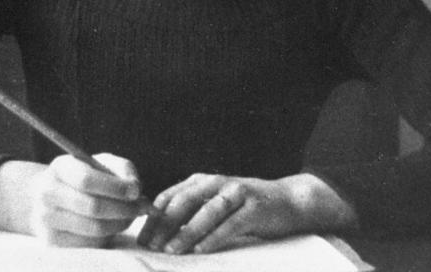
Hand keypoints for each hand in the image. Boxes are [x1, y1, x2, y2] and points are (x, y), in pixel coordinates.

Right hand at [27, 153, 142, 246]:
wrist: (53, 196)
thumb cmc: (84, 177)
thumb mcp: (101, 163)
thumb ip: (122, 169)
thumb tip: (135, 189)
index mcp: (60, 167)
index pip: (86, 180)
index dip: (115, 187)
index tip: (136, 191)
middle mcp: (47, 193)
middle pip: (92, 207)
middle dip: (124, 209)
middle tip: (141, 207)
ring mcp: (47, 218)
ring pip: (94, 228)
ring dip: (120, 223)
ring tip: (130, 215)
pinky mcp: (53, 240)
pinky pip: (90, 243)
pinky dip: (109, 235)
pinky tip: (113, 224)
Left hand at [136, 173, 355, 254]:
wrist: (289, 201)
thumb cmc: (245, 207)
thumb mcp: (215, 204)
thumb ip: (192, 212)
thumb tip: (160, 233)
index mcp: (202, 181)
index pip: (171, 196)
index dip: (154, 217)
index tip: (142, 237)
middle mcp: (217, 182)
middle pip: (185, 201)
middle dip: (165, 224)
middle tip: (151, 244)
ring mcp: (237, 192)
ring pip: (207, 210)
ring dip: (187, 231)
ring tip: (172, 249)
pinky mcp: (254, 206)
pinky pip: (231, 223)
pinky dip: (214, 236)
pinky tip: (201, 249)